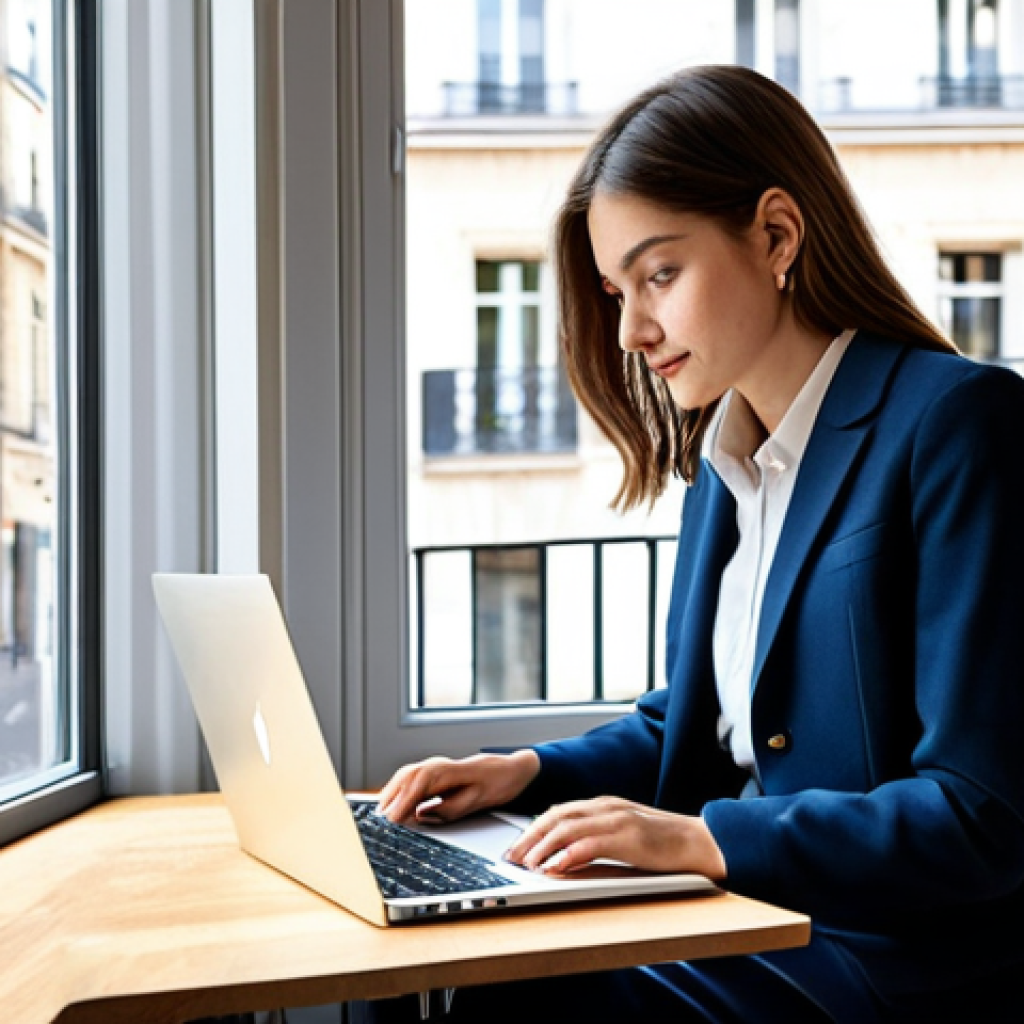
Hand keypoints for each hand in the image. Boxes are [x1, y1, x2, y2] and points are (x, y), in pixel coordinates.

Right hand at [377, 750, 540, 824]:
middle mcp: (435, 765)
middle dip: (390, 802)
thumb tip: (419, 817)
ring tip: (380, 819)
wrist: (503, 772)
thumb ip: (444, 811)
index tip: (391, 822)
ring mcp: (430, 766)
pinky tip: (389, 806)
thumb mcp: (471, 804)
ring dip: (389, 797)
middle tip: (379, 825)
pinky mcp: (428, 772)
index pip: (416, 787)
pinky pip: (406, 780)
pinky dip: (395, 792)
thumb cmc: (491, 785)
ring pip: (402, 778)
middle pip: (404, 780)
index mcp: (446, 772)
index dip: (401, 805)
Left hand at [504, 796, 726, 880]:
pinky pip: (589, 844)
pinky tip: (555, 866)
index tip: (517, 847)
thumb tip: (563, 857)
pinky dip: (567, 854)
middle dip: (529, 837)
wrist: (699, 841)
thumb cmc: (663, 843)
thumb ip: (596, 839)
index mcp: (603, 804)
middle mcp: (606, 806)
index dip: (534, 829)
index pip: (558, 811)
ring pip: (567, 827)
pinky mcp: (628, 836)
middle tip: (512, 857)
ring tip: (527, 863)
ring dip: (542, 846)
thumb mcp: (623, 836)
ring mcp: (616, 819)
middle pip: (556, 816)